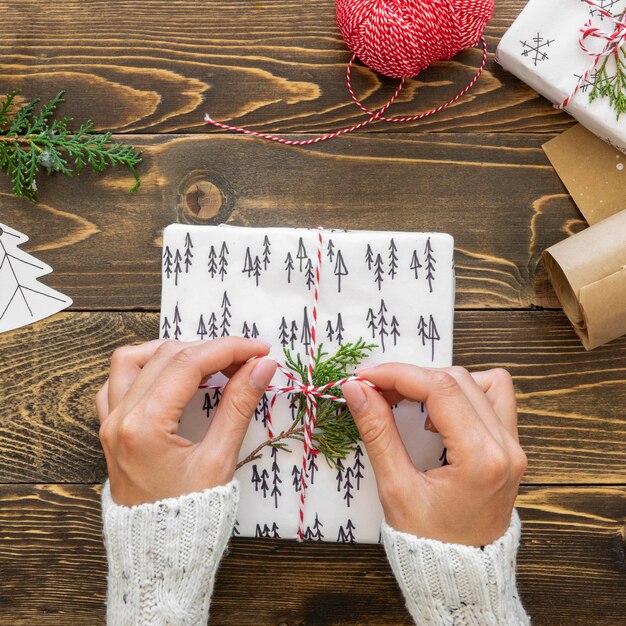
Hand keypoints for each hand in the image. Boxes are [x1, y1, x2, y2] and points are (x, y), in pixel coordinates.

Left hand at [96, 338, 276, 505]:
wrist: (159, 555)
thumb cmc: (190, 515)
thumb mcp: (220, 461)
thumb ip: (239, 406)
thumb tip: (262, 366)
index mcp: (144, 426)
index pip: (190, 363)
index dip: (229, 349)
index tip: (259, 350)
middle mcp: (120, 418)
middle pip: (166, 355)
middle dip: (211, 349)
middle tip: (246, 360)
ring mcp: (110, 422)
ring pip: (133, 360)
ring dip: (173, 351)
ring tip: (207, 360)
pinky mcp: (110, 429)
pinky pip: (116, 382)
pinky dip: (144, 367)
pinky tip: (169, 375)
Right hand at [342, 365, 526, 546]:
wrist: (462, 577)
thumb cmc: (428, 542)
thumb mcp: (395, 488)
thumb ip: (377, 432)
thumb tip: (356, 390)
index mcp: (481, 458)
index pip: (439, 388)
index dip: (397, 374)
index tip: (364, 377)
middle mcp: (506, 447)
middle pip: (458, 379)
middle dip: (411, 377)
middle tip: (376, 391)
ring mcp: (514, 447)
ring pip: (484, 382)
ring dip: (442, 382)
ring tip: (412, 402)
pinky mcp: (511, 448)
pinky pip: (495, 400)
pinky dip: (464, 395)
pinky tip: (437, 416)